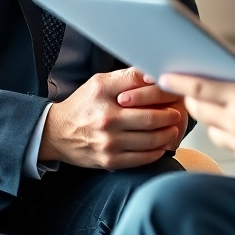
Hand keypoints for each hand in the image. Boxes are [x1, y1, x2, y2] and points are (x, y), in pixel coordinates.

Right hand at [39, 67, 182, 169]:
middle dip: (170, 116)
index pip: (142, 88)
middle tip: (178, 113)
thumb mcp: (100, 82)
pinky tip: (161, 145)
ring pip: (150, 140)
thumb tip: (155, 74)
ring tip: (173, 129)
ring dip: (167, 134)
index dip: (164, 91)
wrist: (56, 133)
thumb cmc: (83, 105)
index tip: (174, 93)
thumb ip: (127, 77)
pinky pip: (141, 158)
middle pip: (151, 118)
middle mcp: (106, 118)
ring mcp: (108, 142)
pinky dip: (156, 152)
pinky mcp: (109, 160)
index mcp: (104, 93)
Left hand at [160, 47, 234, 172]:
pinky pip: (228, 143)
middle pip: (200, 110)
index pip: (201, 88)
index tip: (165, 75)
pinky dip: (227, 130)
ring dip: (210, 115)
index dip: (179, 81)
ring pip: (211, 129)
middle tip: (192, 86)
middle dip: (192, 97)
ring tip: (218, 102)